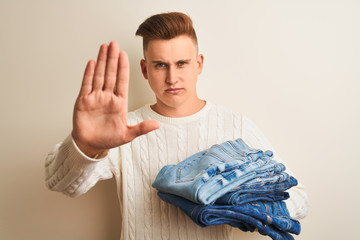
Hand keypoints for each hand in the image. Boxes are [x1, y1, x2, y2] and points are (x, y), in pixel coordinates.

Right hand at [72, 41, 158, 156]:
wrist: (91, 145)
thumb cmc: (108, 139)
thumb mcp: (127, 135)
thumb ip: (141, 128)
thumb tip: (157, 124)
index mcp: (119, 103)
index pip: (122, 81)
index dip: (123, 68)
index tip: (124, 55)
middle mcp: (107, 97)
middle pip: (111, 74)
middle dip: (112, 59)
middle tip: (114, 44)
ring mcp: (95, 97)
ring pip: (99, 75)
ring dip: (101, 61)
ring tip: (104, 47)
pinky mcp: (83, 101)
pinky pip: (86, 84)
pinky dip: (88, 73)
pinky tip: (92, 63)